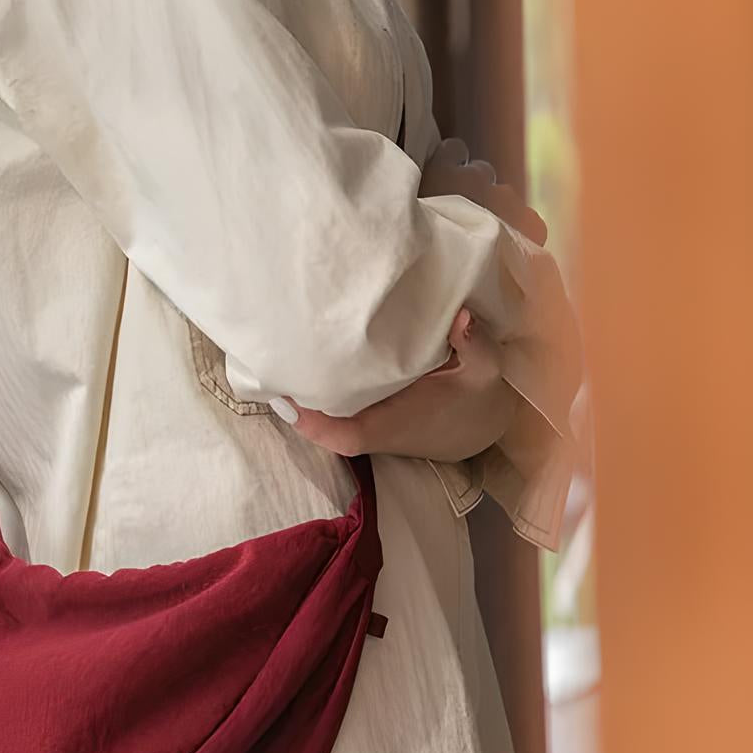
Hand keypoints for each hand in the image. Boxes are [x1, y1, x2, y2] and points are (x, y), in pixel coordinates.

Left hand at [277, 308, 517, 461]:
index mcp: (389, 425)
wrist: (482, 421)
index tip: (282, 395)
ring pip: (321, 408)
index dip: (308, 421)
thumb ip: (475, 345)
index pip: (340, 435)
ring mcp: (363, 416)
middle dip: (290, 393)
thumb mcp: (485, 370)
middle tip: (266, 351)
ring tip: (274, 340)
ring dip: (300, 380)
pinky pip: (332, 395)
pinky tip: (302, 340)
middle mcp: (368, 424)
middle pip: (317, 421)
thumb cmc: (477, 398)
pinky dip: (317, 373)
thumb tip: (461, 317)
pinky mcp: (365, 404)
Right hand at [420, 137, 547, 245]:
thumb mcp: (408, 223)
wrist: (463, 280)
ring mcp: (507, 197)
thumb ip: (418, 203)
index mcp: (443, 173)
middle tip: (461, 219)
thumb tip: (414, 201)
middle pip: (480, 173)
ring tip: (484, 239)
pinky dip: (519, 229)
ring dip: (496, 209)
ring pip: (503, 195)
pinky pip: (527, 218)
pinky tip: (507, 248)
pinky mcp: (530, 220)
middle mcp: (478, 176)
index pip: (453, 149)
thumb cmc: (422, 256)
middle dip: (474, 190)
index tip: (442, 185)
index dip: (449, 167)